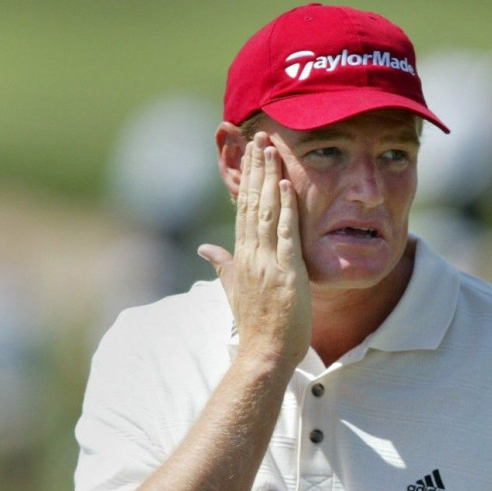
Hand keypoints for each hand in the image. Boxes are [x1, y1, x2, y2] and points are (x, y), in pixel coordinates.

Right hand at [199, 131, 311, 367]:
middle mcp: (250, 255)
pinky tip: (286, 184)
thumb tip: (205, 248)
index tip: (249, 154)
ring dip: (269, 178)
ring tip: (271, 148)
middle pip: (251, 203)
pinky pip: (284, 233)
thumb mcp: (234, 291)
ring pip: (266, 211)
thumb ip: (222, 266)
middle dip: (255, 168)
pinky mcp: (285, 272)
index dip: (247, 180)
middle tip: (259, 136)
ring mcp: (266, 262)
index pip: (242, 210)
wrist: (264, 354)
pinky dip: (285, 208)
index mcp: (240, 258)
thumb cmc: (255, 327)